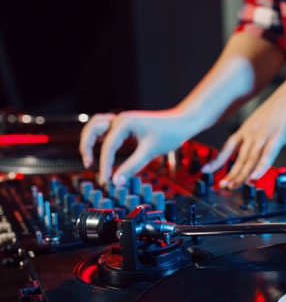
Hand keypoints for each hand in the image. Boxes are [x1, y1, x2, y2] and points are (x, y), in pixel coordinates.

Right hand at [79, 109, 194, 185]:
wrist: (182, 123)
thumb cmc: (170, 133)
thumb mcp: (150, 152)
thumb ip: (132, 167)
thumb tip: (116, 182)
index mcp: (125, 122)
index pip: (108, 146)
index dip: (105, 165)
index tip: (105, 181)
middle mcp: (120, 119)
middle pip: (93, 129)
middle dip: (87, 146)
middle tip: (89, 164)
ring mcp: (122, 120)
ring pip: (96, 125)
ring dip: (90, 139)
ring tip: (89, 157)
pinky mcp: (127, 125)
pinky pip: (106, 129)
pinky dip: (100, 138)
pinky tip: (102, 151)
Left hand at [202, 88, 285, 188]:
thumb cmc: (279, 109)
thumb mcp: (260, 122)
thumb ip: (255, 137)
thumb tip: (251, 151)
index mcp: (246, 130)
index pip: (228, 148)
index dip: (217, 160)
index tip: (206, 171)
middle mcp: (252, 133)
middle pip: (240, 158)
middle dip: (231, 174)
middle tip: (224, 187)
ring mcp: (264, 135)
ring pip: (251, 158)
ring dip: (242, 174)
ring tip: (235, 186)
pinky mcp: (278, 136)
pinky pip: (268, 154)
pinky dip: (261, 167)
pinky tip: (255, 177)